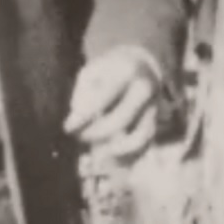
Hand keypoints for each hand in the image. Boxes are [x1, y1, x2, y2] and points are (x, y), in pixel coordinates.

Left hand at [63, 47, 173, 165]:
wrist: (140, 66)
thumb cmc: (107, 71)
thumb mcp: (90, 72)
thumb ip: (82, 94)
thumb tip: (77, 122)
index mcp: (127, 71)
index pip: (103, 98)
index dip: (84, 117)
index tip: (68, 127)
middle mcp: (145, 90)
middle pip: (121, 121)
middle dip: (95, 133)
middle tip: (79, 136)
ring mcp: (153, 108)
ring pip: (139, 138)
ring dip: (114, 150)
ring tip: (95, 151)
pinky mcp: (155, 124)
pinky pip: (144, 146)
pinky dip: (127, 157)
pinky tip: (108, 157)